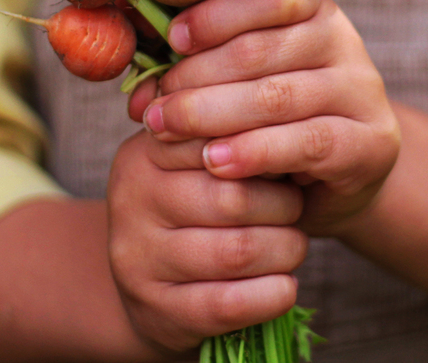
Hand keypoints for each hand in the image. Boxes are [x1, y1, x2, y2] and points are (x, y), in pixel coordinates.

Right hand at [106, 130, 307, 352]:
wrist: (153, 287)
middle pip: (234, 197)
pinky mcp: (157, 312)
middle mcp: (131, 202)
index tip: (290, 159)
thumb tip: (285, 113)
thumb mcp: (196, 164)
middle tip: (296, 208)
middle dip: (284, 206)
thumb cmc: (192, 210)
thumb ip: (229, 135)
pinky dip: (272, 295)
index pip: (218, 138)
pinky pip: (230, 304)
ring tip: (292, 245)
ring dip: (284, 250)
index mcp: (142, 153)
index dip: (267, 151)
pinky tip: (284, 286)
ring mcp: (138, 260)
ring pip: (237, 251)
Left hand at [127, 0, 400, 235]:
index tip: (173, 42)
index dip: (217, 15)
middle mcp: (342, 40)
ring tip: (167, 131)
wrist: (339, 180)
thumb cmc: (272, 122)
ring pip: (278, 96)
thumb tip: (137, 95)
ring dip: (212, 114)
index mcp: (312, 9)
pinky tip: (215, 162)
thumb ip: (198, 75)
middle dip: (197, 77)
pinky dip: (255, 152)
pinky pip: (308, 143)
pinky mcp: (371, 142)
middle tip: (154, 107)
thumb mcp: (239, 86)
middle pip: (262, 49)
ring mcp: (361, 90)